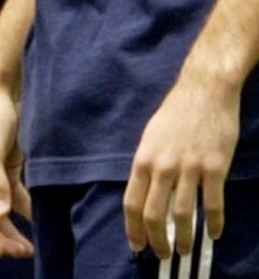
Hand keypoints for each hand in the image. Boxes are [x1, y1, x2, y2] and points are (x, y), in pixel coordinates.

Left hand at [123, 66, 239, 258]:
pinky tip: (214, 235)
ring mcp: (189, 168)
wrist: (204, 92)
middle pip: (153, 213)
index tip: (137, 246)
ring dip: (183, 238)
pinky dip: (214, 224)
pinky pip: (213, 204)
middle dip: (156, 240)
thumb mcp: (151, 138)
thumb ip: (149, 166)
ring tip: (184, 251)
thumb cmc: (176, 114)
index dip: (133, 228)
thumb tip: (145, 195)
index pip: (131, 202)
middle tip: (161, 255)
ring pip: (183, 215)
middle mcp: (162, 166)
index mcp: (143, 159)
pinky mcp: (215, 168)